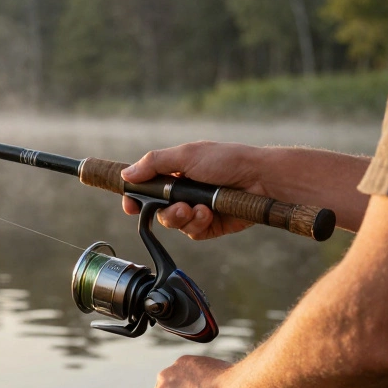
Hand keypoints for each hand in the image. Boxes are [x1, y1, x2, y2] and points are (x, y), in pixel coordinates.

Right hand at [120, 142, 270, 239]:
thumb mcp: (187, 155)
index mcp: (175, 172)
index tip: (130, 206)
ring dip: (181, 217)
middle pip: (156, 209)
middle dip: (163, 210)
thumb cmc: (228, 161)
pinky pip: (192, 232)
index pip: (146, 187)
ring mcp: (196, 209)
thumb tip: (127, 175)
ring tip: (197, 209)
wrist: (261, 179)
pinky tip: (209, 213)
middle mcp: (183, 191)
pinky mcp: (209, 225)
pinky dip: (197, 223)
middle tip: (176, 206)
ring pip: (173, 223)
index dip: (135, 198)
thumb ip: (155, 163)